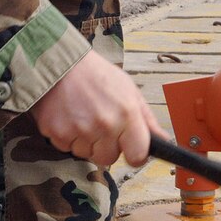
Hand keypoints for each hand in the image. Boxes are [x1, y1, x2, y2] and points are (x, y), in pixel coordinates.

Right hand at [30, 51, 166, 167]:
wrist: (59, 62)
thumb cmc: (95, 74)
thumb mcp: (128, 89)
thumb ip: (147, 119)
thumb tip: (163, 140)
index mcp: (127, 113)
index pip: (138, 155)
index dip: (134, 154)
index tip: (129, 148)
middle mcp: (105, 124)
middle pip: (109, 158)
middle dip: (105, 146)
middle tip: (100, 124)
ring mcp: (80, 130)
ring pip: (86, 154)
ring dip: (85, 141)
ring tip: (82, 116)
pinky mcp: (58, 133)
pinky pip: (66, 148)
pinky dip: (67, 136)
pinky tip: (69, 117)